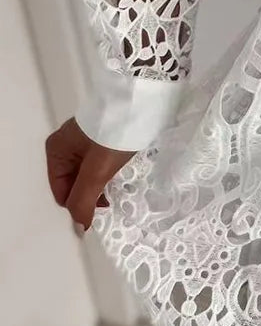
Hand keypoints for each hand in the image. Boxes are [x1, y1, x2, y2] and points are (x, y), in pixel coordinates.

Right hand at [45, 117, 135, 232]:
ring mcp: (84, 138)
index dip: (80, 204)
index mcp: (56, 150)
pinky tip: (122, 170)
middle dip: (91, 194)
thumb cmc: (115, 133)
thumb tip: (80, 226)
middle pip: (74, 183)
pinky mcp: (102, 135)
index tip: (103, 206)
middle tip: (112, 196)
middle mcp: (66, 143)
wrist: (140, 100)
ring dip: (101, 183)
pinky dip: (108, 171)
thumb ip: (83, 200)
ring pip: (88, 173)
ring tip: (119, 183)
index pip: (62, 192)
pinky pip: (100, 162)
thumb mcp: (97, 170)